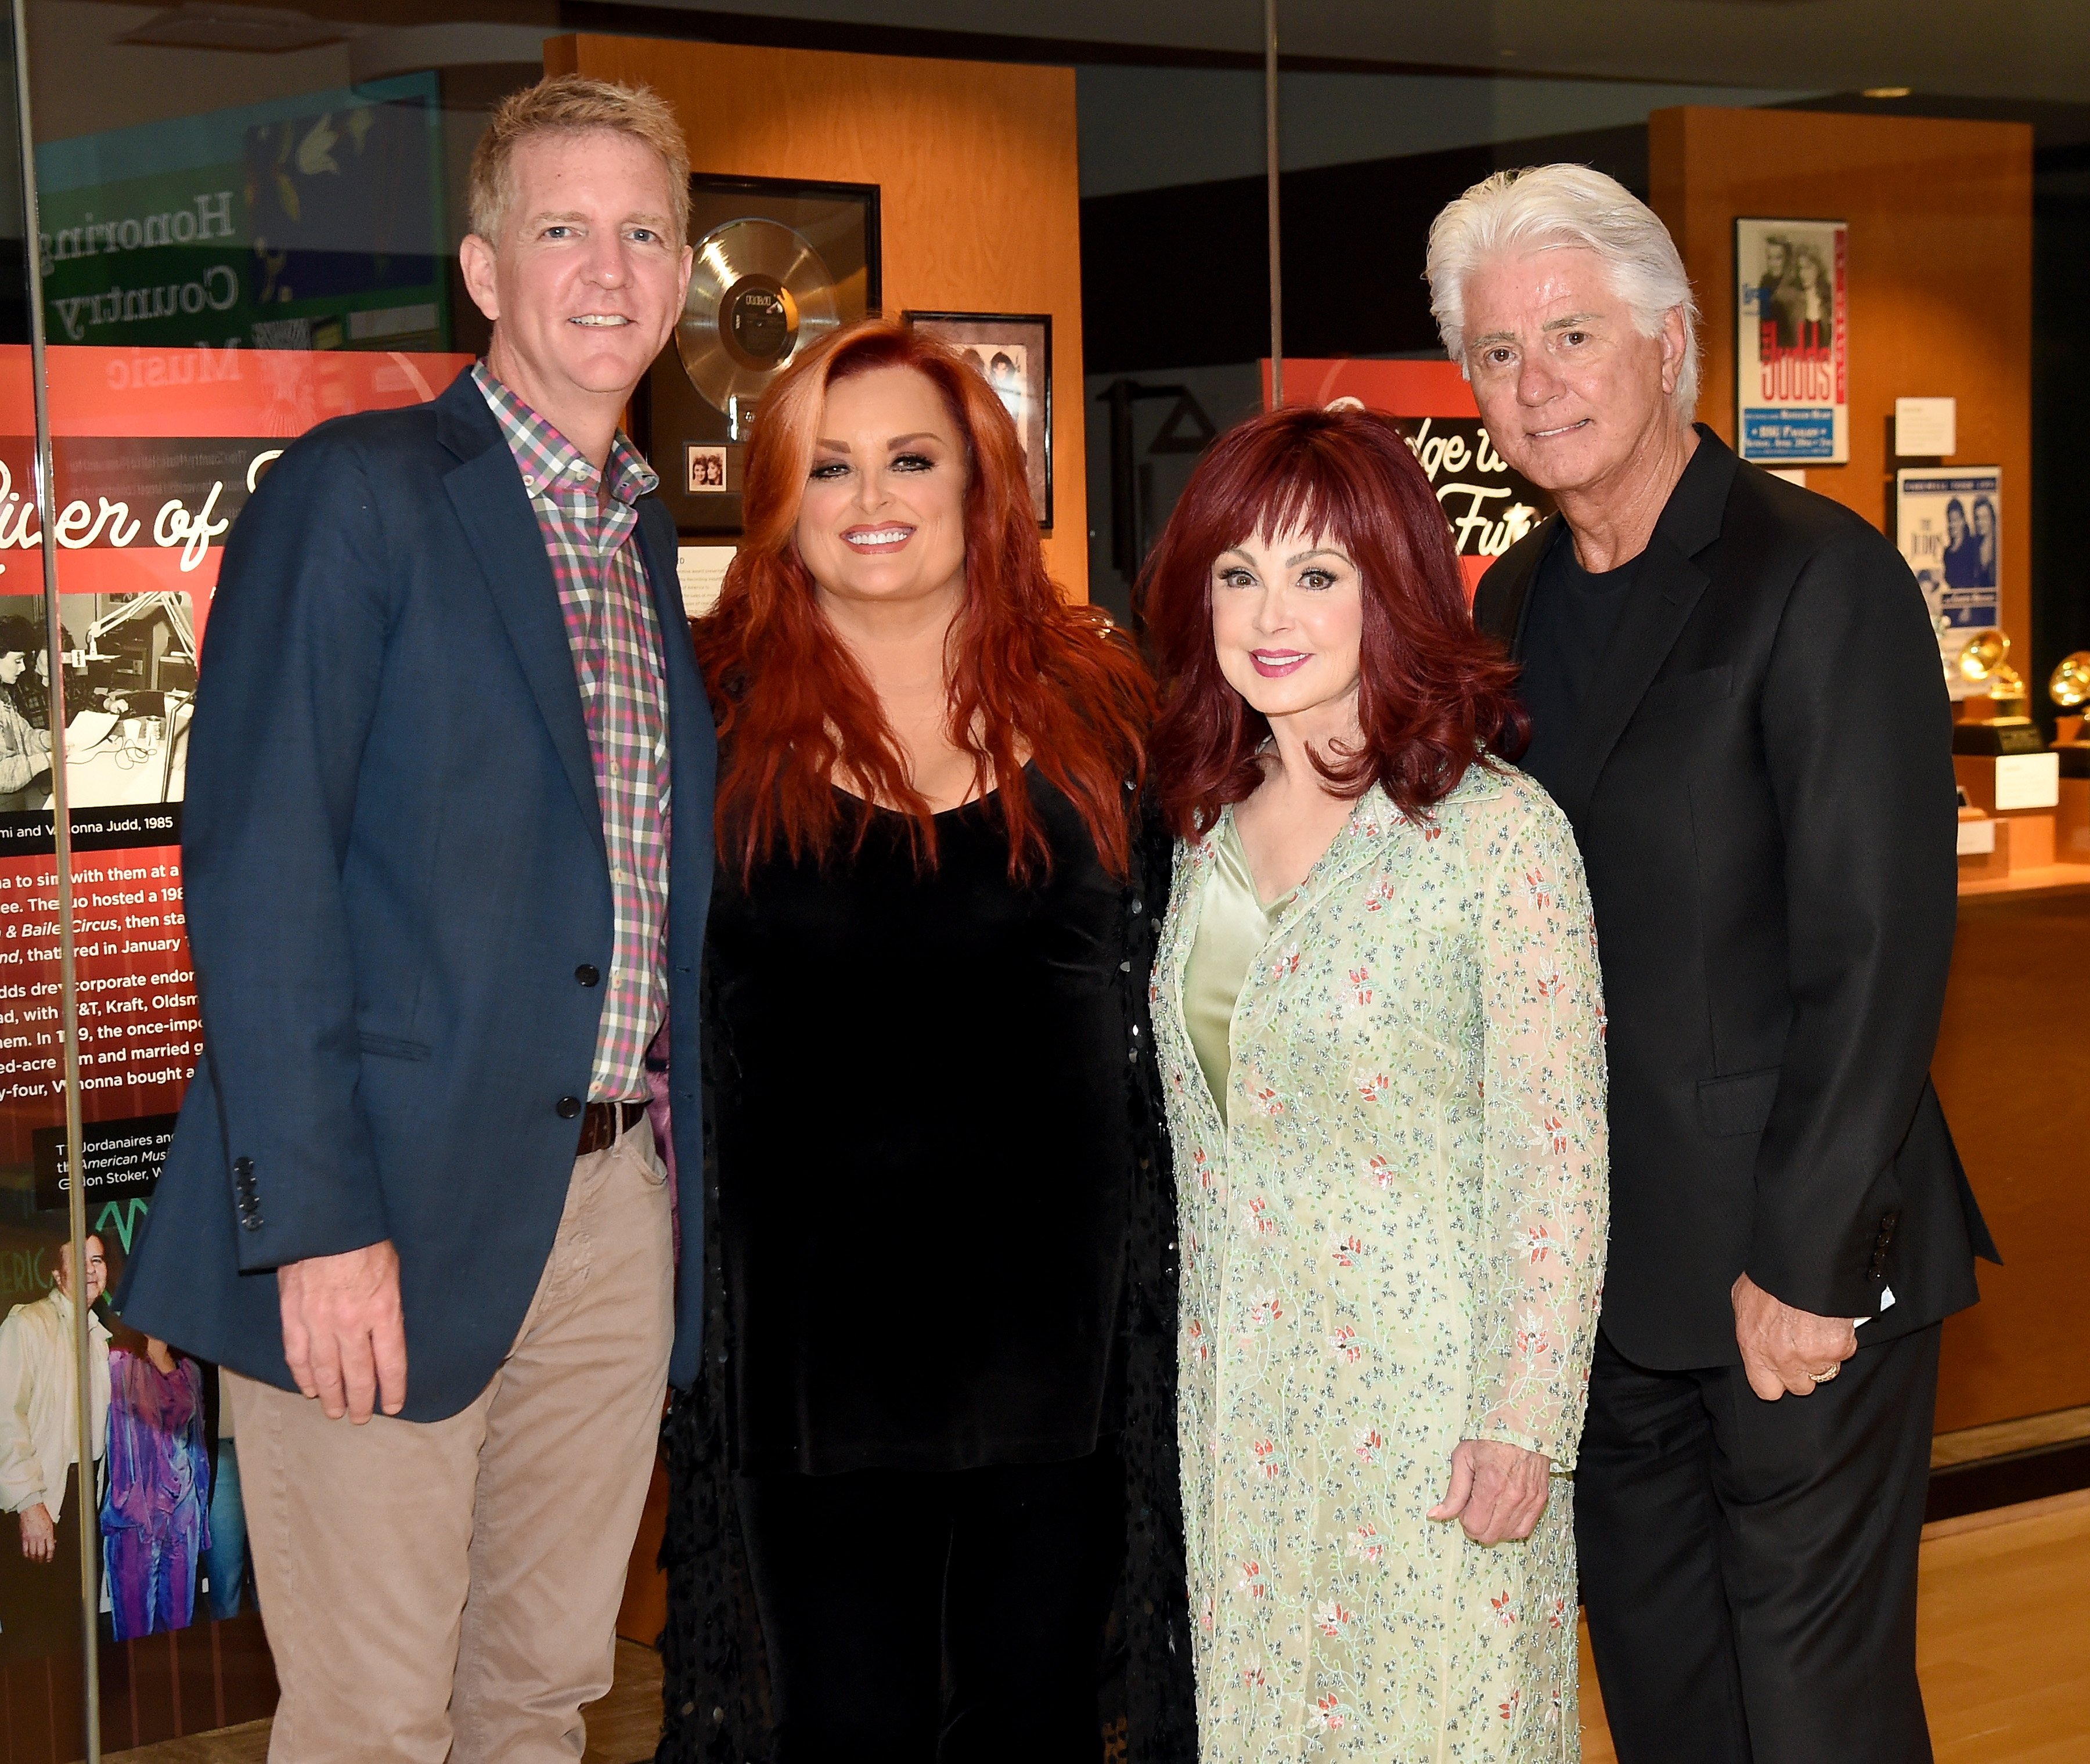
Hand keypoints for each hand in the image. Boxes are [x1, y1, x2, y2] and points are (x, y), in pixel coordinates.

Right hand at [18, 1502, 54, 1563]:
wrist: (31, 1508)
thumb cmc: (42, 1513)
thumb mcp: (51, 1523)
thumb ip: (52, 1533)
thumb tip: (54, 1542)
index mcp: (48, 1532)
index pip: (50, 1548)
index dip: (50, 1556)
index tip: (49, 1559)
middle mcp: (40, 1536)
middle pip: (41, 1553)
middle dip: (42, 1559)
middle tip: (42, 1562)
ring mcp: (31, 1537)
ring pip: (32, 1553)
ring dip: (34, 1559)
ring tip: (35, 1560)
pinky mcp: (24, 1537)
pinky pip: (24, 1549)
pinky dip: (26, 1554)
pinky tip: (27, 1556)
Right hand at [278, 1240, 407, 1423]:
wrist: (325, 1222)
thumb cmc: (365, 1242)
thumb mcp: (393, 1272)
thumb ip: (388, 1307)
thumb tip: (385, 1335)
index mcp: (383, 1311)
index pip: (391, 1363)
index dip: (392, 1389)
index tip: (393, 1406)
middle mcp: (351, 1324)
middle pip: (357, 1375)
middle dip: (360, 1400)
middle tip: (360, 1417)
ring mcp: (319, 1322)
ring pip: (325, 1372)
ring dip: (331, 1395)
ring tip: (335, 1411)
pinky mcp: (293, 1316)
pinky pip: (297, 1355)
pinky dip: (302, 1376)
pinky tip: (308, 1388)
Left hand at [1428, 1439, 1551, 1543]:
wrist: (1522, 1425)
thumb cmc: (1489, 1438)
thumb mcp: (1463, 1458)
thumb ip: (1453, 1492)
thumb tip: (1435, 1515)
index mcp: (1490, 1486)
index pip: (1474, 1526)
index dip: (1465, 1520)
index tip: (1464, 1507)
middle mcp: (1512, 1497)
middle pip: (1490, 1536)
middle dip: (1478, 1527)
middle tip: (1475, 1508)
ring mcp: (1529, 1500)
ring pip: (1508, 1535)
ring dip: (1495, 1527)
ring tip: (1490, 1507)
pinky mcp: (1540, 1499)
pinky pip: (1525, 1529)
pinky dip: (1512, 1527)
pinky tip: (1504, 1512)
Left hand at [1732, 1271, 1857, 1399]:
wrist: (1802, 1265)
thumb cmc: (1770, 1279)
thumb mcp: (1744, 1301)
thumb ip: (1751, 1328)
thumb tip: (1757, 1333)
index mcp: (1756, 1350)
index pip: (1766, 1390)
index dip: (1775, 1382)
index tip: (1779, 1372)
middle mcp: (1784, 1360)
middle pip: (1801, 1387)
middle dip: (1803, 1371)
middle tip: (1802, 1348)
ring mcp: (1814, 1357)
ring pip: (1825, 1372)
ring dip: (1823, 1356)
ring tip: (1817, 1330)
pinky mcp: (1839, 1348)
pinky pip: (1844, 1353)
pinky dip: (1841, 1340)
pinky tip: (1832, 1322)